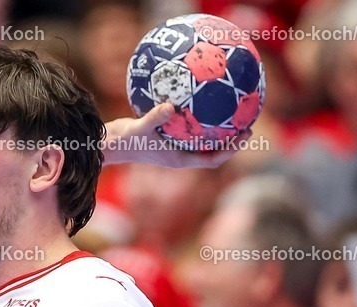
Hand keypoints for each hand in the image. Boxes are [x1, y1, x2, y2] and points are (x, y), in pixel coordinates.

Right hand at [103, 102, 248, 167]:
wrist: (108, 145)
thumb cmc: (123, 141)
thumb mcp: (138, 129)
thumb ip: (154, 118)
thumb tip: (170, 106)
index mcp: (179, 159)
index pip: (212, 159)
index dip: (230, 150)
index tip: (243, 135)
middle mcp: (180, 154)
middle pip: (214, 151)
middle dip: (232, 140)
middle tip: (248, 123)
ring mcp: (174, 146)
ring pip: (203, 140)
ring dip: (219, 130)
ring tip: (232, 111)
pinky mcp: (168, 137)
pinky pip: (189, 128)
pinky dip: (199, 117)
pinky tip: (202, 97)